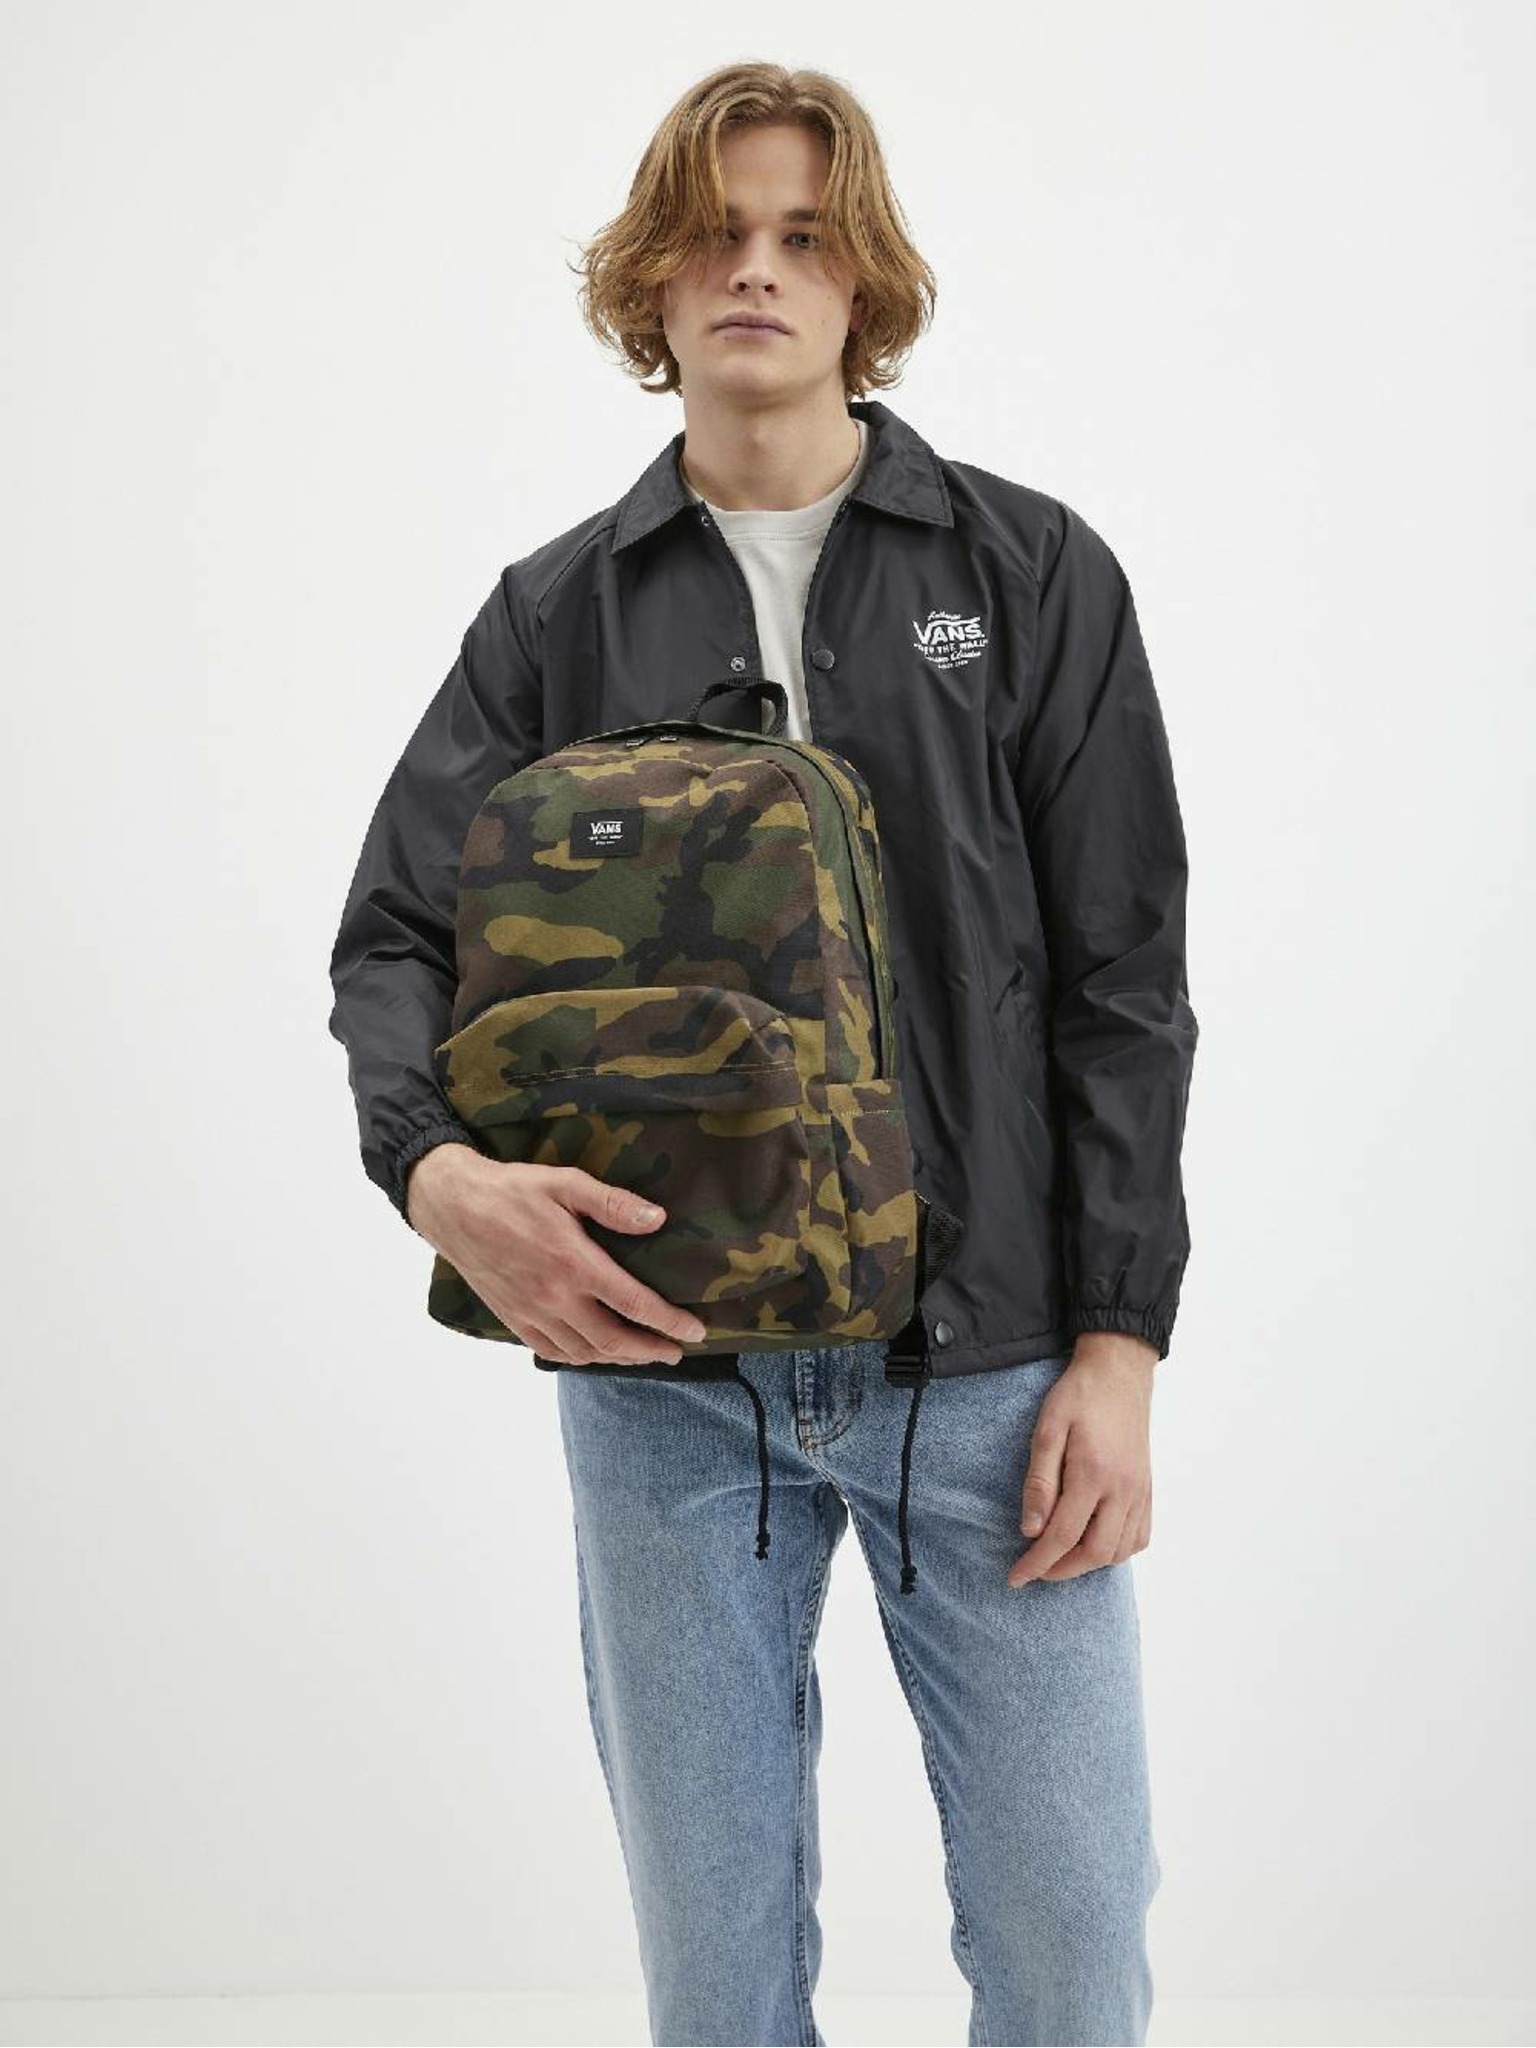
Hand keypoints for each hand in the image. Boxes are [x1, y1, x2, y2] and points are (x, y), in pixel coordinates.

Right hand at [405, 1146, 707, 1364]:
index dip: (669, 1322)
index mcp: (575, 1264)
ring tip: (643, 1354)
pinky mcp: (513, 1318)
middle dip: (651, 1350)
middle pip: (614, 1340)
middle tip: (676, 1351)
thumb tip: (657, 1219)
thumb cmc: (511, 1190)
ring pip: (584, 1351)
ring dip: (619, 1358)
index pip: (635, 1304)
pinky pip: (552, 1351)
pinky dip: (579, 1358)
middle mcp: (555, 1297)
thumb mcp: (565, 1183)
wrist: (452, 1206)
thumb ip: (612, 1203)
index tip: (695, 1330)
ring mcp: (532, 1313)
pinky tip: (594, 1353)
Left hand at [1007, 1332, 1156, 1586]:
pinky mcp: (1147, 1488)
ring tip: (1061, 1557)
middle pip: (1095, 1552)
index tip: (1016, 1578)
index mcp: (1093, 1474)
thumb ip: (1039, 1482)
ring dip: (1089, 1563)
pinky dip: (1117, 1551)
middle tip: (1036, 1569)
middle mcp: (1123, 1489)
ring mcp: (1140, 1490)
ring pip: (1120, 1550)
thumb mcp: (1047, 1430)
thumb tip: (1030, 1530)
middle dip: (1062, 1570)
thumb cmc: (1078, 1396)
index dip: (1037, 1563)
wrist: (1119, 1372)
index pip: (1063, 1536)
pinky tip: (1095, 1543)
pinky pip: (1139, 1536)